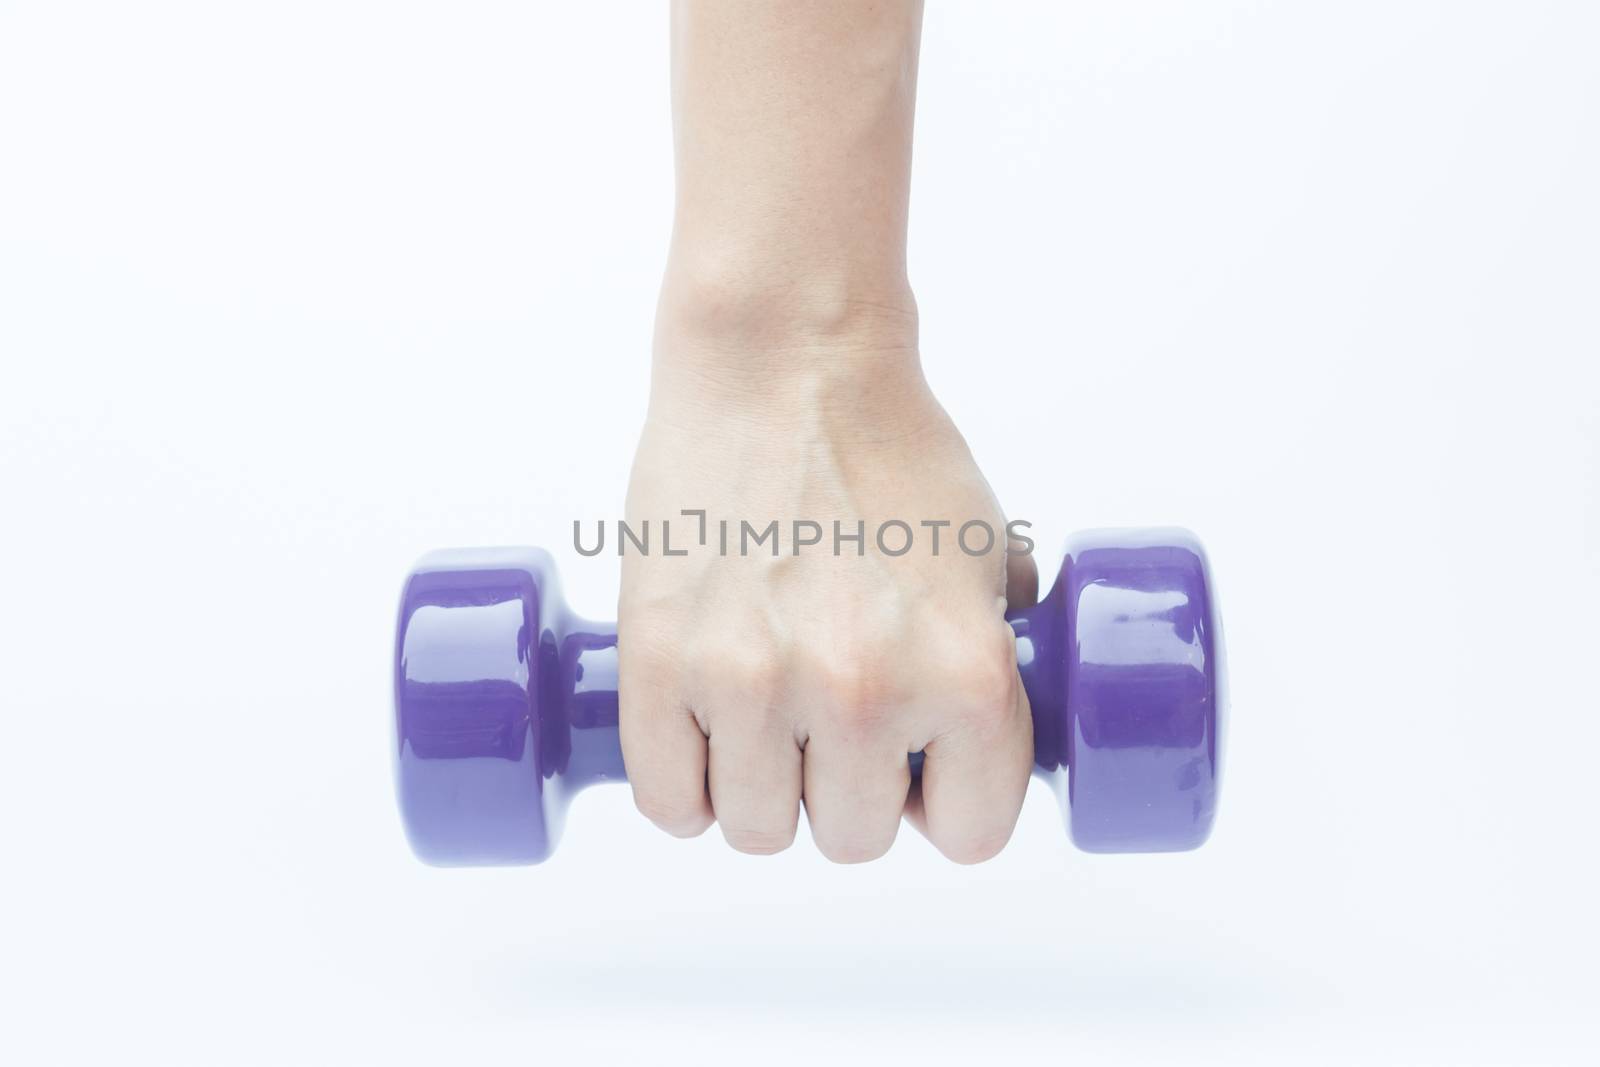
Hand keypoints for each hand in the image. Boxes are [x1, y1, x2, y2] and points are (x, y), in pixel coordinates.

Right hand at [618, 295, 1035, 862]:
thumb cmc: (887, 444)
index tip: (921, 775)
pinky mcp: (659, 664)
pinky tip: (704, 739)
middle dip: (847, 792)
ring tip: (765, 725)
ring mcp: (752, 683)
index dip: (945, 805)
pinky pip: (668, 800)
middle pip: (852, 839)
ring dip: (763, 791)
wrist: (782, 360)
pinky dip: (686, 785)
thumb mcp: (988, 550)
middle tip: (833, 727)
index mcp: (964, 674)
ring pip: (754, 827)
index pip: (969, 834)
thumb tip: (994, 728)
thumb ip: (995, 651)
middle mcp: (863, 694)